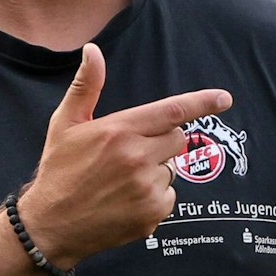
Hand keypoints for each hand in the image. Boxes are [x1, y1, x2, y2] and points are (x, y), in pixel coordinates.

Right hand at [20, 44, 231, 265]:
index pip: (172, 111)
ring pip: (172, 168)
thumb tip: (93, 50)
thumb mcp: (65, 124)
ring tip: (122, 181)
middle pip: (177, 139)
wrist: (50, 225)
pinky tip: (127, 200)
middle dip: (162, 141)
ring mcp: (146, 187)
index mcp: (119, 131)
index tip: (225, 98)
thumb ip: (86, 86)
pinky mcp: (152, 213)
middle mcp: (137, 157)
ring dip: (156, 171)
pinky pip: (169, 195)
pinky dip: (154, 197)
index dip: (202, 103)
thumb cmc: (59, 170)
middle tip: (131, 152)